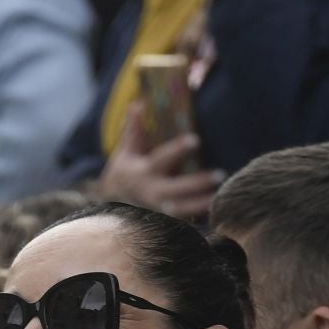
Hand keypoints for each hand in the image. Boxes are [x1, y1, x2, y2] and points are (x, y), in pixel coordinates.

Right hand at [98, 111, 223, 219]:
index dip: (178, 150)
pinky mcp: (164, 224)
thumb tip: (138, 104)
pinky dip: (197, 221)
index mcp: (144, 172)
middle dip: (197, 183)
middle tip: (220, 174)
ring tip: (219, 198)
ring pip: (181, 211)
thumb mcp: (125, 152)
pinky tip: (215, 216)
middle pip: (176, 189)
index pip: (162, 158)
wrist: (108, 207)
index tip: (195, 139)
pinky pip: (182, 224)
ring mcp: (158, 211)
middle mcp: (151, 192)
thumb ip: (134, 130)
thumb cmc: (124, 174)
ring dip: (201, 205)